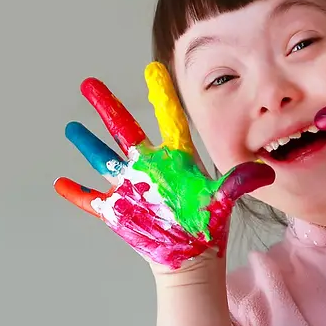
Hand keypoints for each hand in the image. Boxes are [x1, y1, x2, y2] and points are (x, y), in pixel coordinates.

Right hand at [54, 62, 273, 269]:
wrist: (191, 258)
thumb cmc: (208, 226)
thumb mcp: (223, 200)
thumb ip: (238, 183)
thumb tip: (264, 172)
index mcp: (175, 159)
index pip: (168, 120)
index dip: (161, 95)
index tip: (153, 68)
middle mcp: (150, 167)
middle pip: (125, 129)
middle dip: (107, 106)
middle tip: (89, 83)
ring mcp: (132, 188)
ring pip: (104, 158)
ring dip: (87, 144)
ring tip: (71, 127)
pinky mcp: (119, 211)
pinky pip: (93, 201)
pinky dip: (77, 194)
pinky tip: (61, 183)